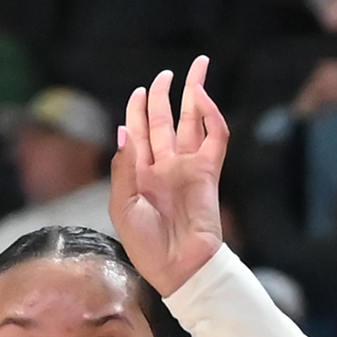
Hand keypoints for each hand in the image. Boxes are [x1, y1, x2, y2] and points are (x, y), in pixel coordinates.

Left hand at [109, 59, 229, 296]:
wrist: (178, 267)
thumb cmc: (145, 244)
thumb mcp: (123, 206)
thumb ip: (124, 167)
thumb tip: (124, 130)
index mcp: (139, 174)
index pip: (138, 133)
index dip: (137, 110)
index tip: (139, 90)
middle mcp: (164, 166)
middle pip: (164, 121)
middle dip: (165, 96)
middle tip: (167, 74)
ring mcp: (187, 168)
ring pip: (191, 123)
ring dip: (194, 96)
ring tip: (197, 69)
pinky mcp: (208, 173)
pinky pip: (214, 138)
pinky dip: (211, 117)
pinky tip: (203, 99)